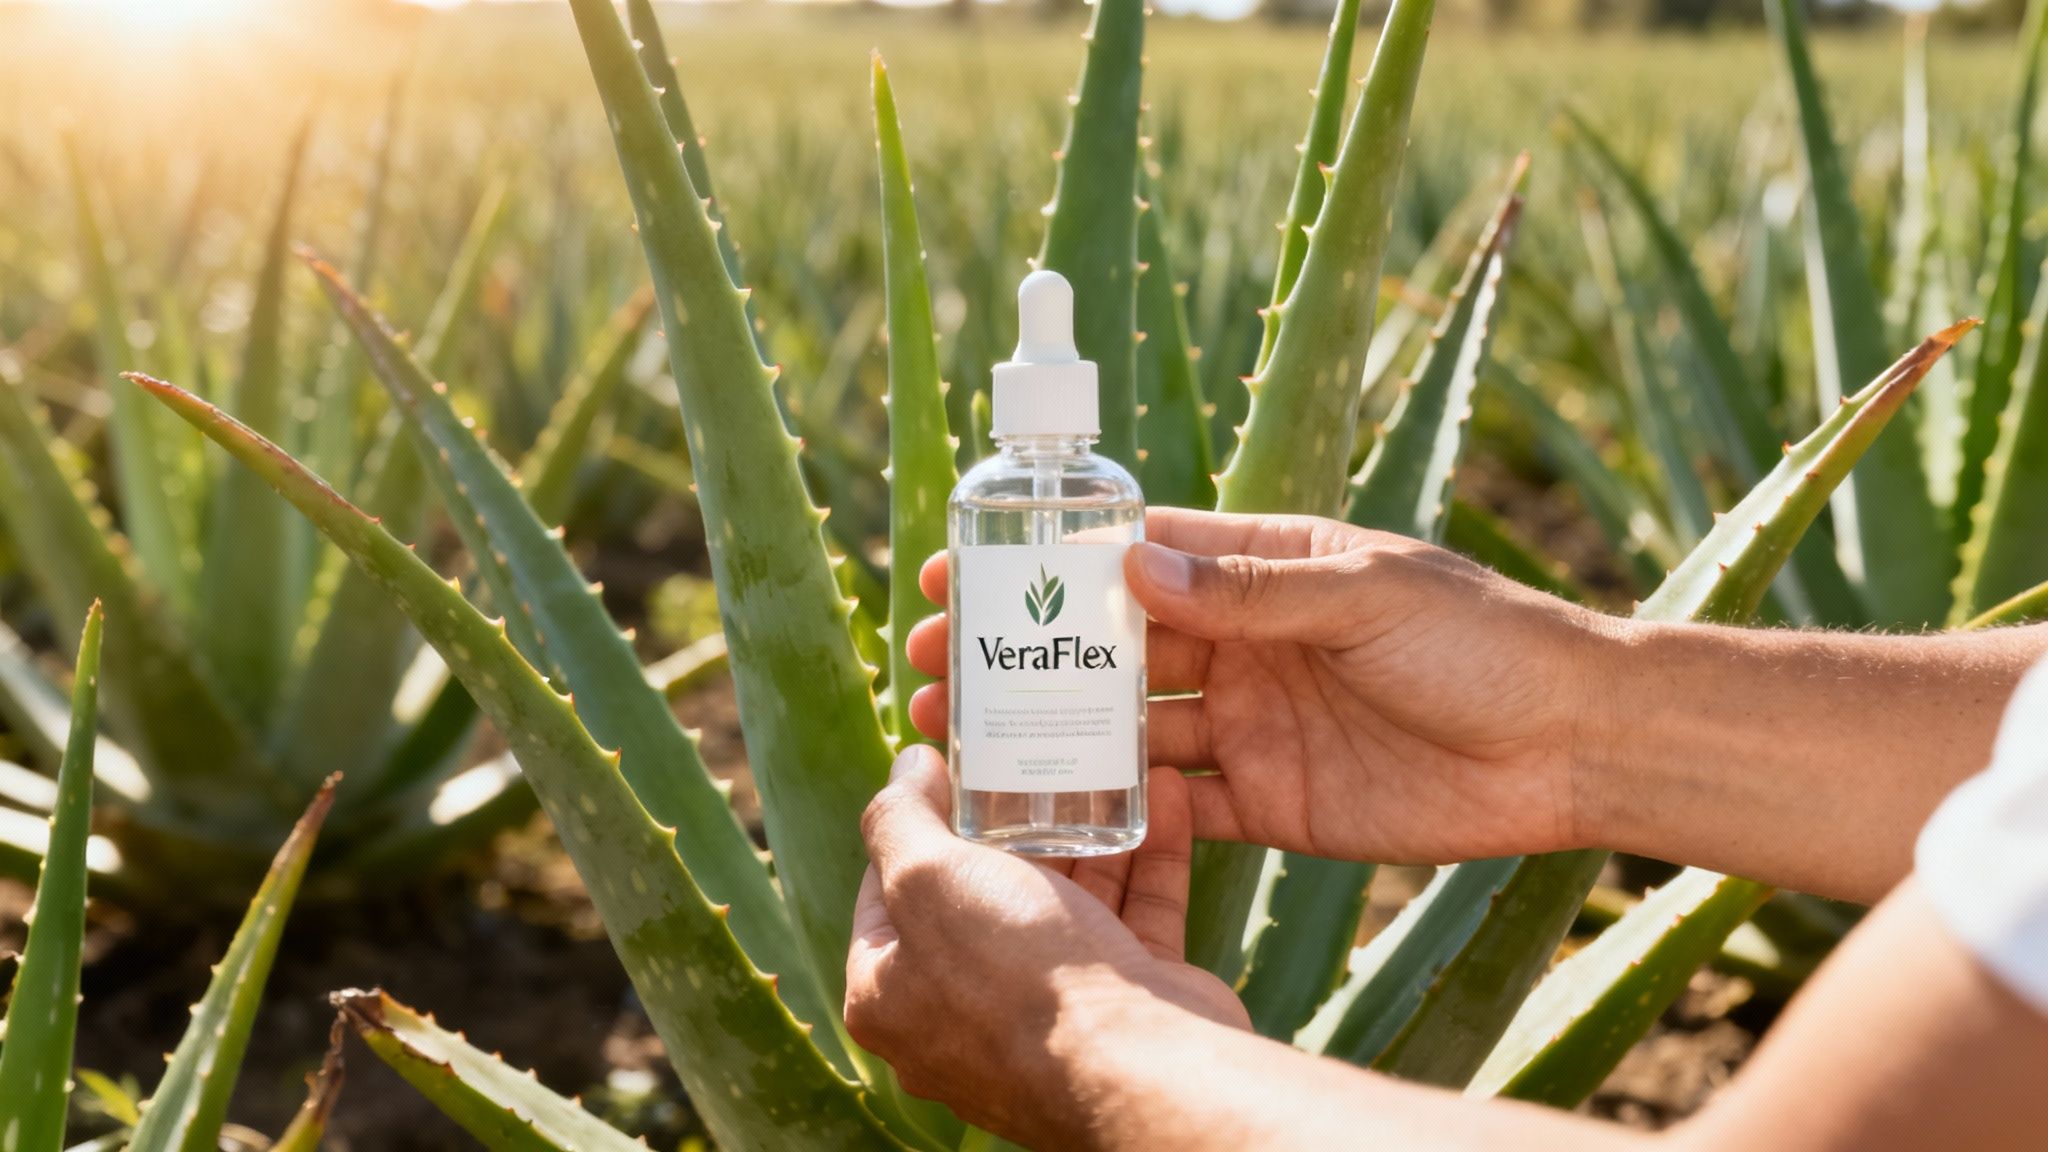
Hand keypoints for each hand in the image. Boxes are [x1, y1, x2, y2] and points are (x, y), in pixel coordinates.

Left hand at [845, 746, 1246, 1146]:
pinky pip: (1134, 920)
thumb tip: (902, 770)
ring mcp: (1049, 1015)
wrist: (1140, 1072)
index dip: (915, 824)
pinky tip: (1167, 798)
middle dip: (1010, 825)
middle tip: (1028, 759)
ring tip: (1100, 765)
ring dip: (1087, 834)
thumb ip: (899, 820)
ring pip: (1064, 906)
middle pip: (980, 898)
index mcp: (891, 995)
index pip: (886, 894)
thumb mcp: (928, 880)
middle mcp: (962, 1015)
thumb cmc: (1017, 980)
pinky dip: (1149, 860)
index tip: (949, 768)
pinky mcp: (1123, 1006)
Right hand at [906, 508, 1610, 864]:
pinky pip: (1178, 806)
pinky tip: (1057, 810)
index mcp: (1260, 571)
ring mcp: (1251, 725)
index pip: (1132, 557)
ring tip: (967, 740)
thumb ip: (1251, 593)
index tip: (963, 567)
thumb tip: (1131, 570)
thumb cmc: (1480, 640)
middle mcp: (1242, 645)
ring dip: (1052, 732)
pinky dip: (1122, 807)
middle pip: (1109, 648)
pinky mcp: (1270, 801)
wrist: (1571, 743)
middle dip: (1024, 655)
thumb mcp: (1364, 595)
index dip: (1047, 562)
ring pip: (1128, 729)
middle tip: (934, 665)